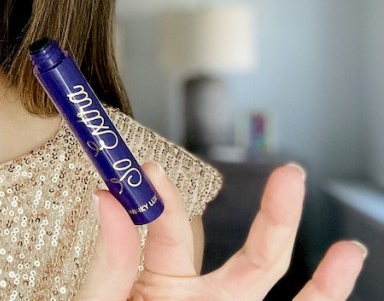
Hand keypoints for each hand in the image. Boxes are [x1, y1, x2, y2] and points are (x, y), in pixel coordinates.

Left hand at [78, 162, 366, 299]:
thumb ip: (109, 261)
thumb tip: (107, 199)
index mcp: (159, 282)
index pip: (171, 232)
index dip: (163, 200)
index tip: (150, 170)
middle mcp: (202, 300)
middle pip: (251, 259)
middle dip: (276, 217)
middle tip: (291, 175)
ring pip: (280, 299)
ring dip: (324, 283)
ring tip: (351, 250)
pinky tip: (341, 285)